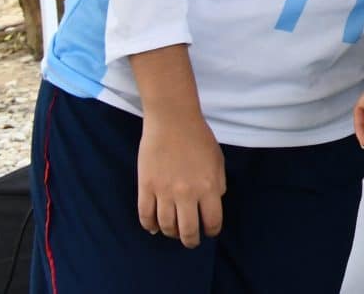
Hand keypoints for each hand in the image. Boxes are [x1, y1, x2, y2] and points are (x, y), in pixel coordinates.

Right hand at [136, 109, 224, 247]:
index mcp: (209, 187)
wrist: (172, 122)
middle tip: (191, 241)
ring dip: (171, 233)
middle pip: (187, 230)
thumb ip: (218, 184)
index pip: (212, 220)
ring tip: (174, 232)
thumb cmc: (199, 138)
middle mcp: (187, 194)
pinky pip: (145, 215)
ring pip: (166, 226)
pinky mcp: (146, 187)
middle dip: (190, 240)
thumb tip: (213, 203)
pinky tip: (154, 228)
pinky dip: (149, 226)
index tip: (210, 232)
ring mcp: (164, 192)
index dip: (212, 230)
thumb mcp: (218, 161)